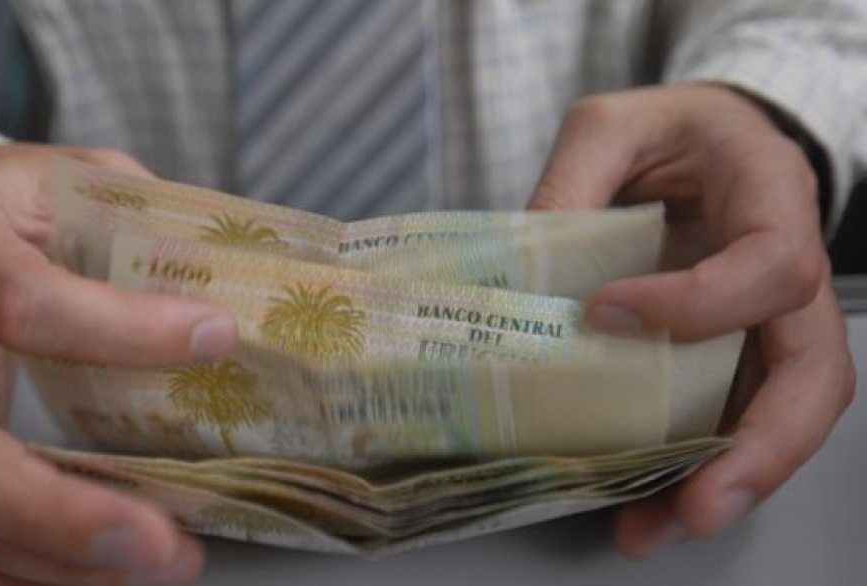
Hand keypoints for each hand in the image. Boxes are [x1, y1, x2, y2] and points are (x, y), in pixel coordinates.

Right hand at [0, 144, 236, 583]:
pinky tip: (102, 575)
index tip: (217, 337)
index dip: (120, 329)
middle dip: (58, 511)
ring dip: (59, 563)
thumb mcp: (75, 182)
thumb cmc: (15, 207)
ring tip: (164, 563)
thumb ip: (150, 225)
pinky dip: (26, 576)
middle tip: (164, 543)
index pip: (21, 300)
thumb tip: (250, 295)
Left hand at [528, 85, 854, 557]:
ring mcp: (770, 322)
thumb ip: (571, 182)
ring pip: (780, 415)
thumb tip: (522, 274)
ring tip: (651, 528)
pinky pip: (735, 417)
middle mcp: (789, 270)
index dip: (704, 302)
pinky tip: (647, 503)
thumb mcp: (609, 125)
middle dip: (759, 447)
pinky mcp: (739, 353)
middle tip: (696, 504)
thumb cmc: (669, 130)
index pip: (771, 263)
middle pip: (813, 372)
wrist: (707, 145)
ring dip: (722, 480)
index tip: (608, 313)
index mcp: (769, 194)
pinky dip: (696, 466)